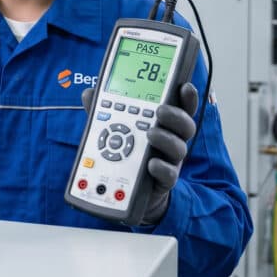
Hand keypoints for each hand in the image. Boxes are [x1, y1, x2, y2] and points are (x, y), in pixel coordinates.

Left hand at [81, 83, 198, 224]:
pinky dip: (161, 168)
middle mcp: (171, 141)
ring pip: (179, 148)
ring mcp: (168, 161)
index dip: (187, 97)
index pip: (180, 108)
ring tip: (150, 134)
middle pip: (185, 126)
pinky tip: (151, 164)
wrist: (127, 190)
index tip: (185, 86)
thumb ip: (104, 113)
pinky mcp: (163, 181)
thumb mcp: (114, 130)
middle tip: (160, 111)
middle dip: (176, 115)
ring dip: (166, 139)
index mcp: (163, 125)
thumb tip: (89, 93)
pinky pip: (169, 175)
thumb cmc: (126, 153)